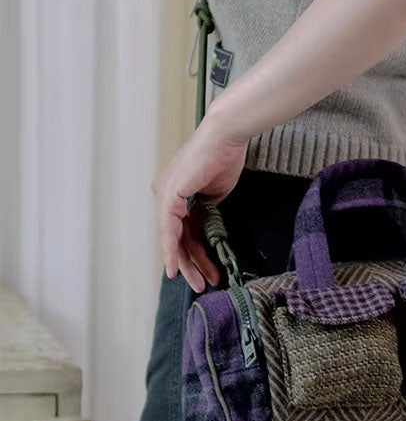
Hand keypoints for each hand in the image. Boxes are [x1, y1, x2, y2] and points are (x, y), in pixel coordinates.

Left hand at [151, 111, 247, 292]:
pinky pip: (170, 229)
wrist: (225, 137)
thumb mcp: (214, 193)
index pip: (181, 229)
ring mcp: (164, 195)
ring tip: (200, 281)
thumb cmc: (224, 157)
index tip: (200, 271)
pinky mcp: (169, 195)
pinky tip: (176, 266)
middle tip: (201, 283)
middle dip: (190, 263)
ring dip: (186, 262)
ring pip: (172, 238)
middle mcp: (165, 195)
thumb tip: (207, 226)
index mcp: (175, 193)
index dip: (189, 252)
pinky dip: (172, 249)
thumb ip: (207, 211)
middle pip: (176, 237)